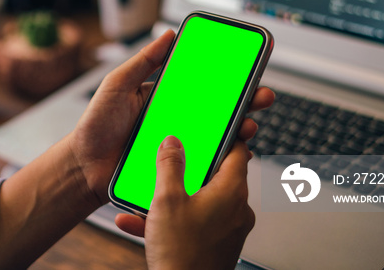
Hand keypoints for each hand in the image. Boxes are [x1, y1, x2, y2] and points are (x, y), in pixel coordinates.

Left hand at [65, 29, 272, 207]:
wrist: (84, 166)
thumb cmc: (97, 125)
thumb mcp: (117, 84)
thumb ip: (143, 61)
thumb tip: (168, 34)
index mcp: (166, 97)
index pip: (203, 84)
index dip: (226, 77)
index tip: (248, 68)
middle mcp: (178, 120)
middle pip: (219, 110)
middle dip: (246, 102)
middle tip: (262, 97)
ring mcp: (179, 145)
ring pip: (219, 137)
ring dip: (240, 130)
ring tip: (249, 124)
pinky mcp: (177, 169)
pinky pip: (205, 163)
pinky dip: (224, 159)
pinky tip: (234, 152)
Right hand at [141, 137, 254, 269]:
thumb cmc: (180, 253)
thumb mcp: (166, 199)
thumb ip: (169, 165)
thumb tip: (173, 141)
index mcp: (231, 192)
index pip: (239, 152)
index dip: (225, 138)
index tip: (211, 130)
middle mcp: (238, 210)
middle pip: (219, 175)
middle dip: (192, 168)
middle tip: (173, 160)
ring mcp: (231, 230)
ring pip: (204, 201)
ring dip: (178, 197)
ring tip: (150, 198)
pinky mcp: (220, 246)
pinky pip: (198, 223)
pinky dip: (177, 219)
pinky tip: (144, 223)